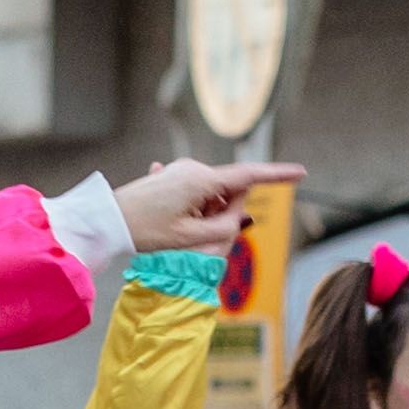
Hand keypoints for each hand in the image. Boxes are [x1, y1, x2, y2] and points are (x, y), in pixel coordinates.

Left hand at [114, 159, 301, 256]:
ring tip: (177, 231)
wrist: (107, 219)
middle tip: (196, 236)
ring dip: (207, 215)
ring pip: (213, 196)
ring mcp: (182, 171)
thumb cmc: (145, 230)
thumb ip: (224, 229)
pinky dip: (195, 210)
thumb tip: (241, 215)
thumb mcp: (189, 239)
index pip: (249, 176)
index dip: (277, 176)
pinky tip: (170, 219)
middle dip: (226, 213)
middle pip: (230, 191)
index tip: (301, 172)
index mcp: (202, 180)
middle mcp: (194, 169)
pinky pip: (197, 194)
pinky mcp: (172, 176)